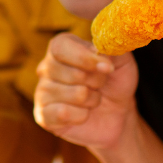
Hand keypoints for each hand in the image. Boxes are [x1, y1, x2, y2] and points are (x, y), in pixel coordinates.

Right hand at [33, 33, 139, 151]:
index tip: (108, 68)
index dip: (85, 58)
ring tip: (92, 99)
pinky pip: (64, 114)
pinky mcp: (43, 115)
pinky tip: (83, 114)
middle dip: (96, 82)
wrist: (115, 114)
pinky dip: (82, 116)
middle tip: (99, 85)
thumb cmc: (114, 83)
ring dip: (92, 100)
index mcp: (60, 47)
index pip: (61, 47)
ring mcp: (42, 92)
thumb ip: (113, 49)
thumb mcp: (120, 62)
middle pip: (73, 73)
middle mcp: (46, 67)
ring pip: (76, 95)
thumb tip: (101, 51)